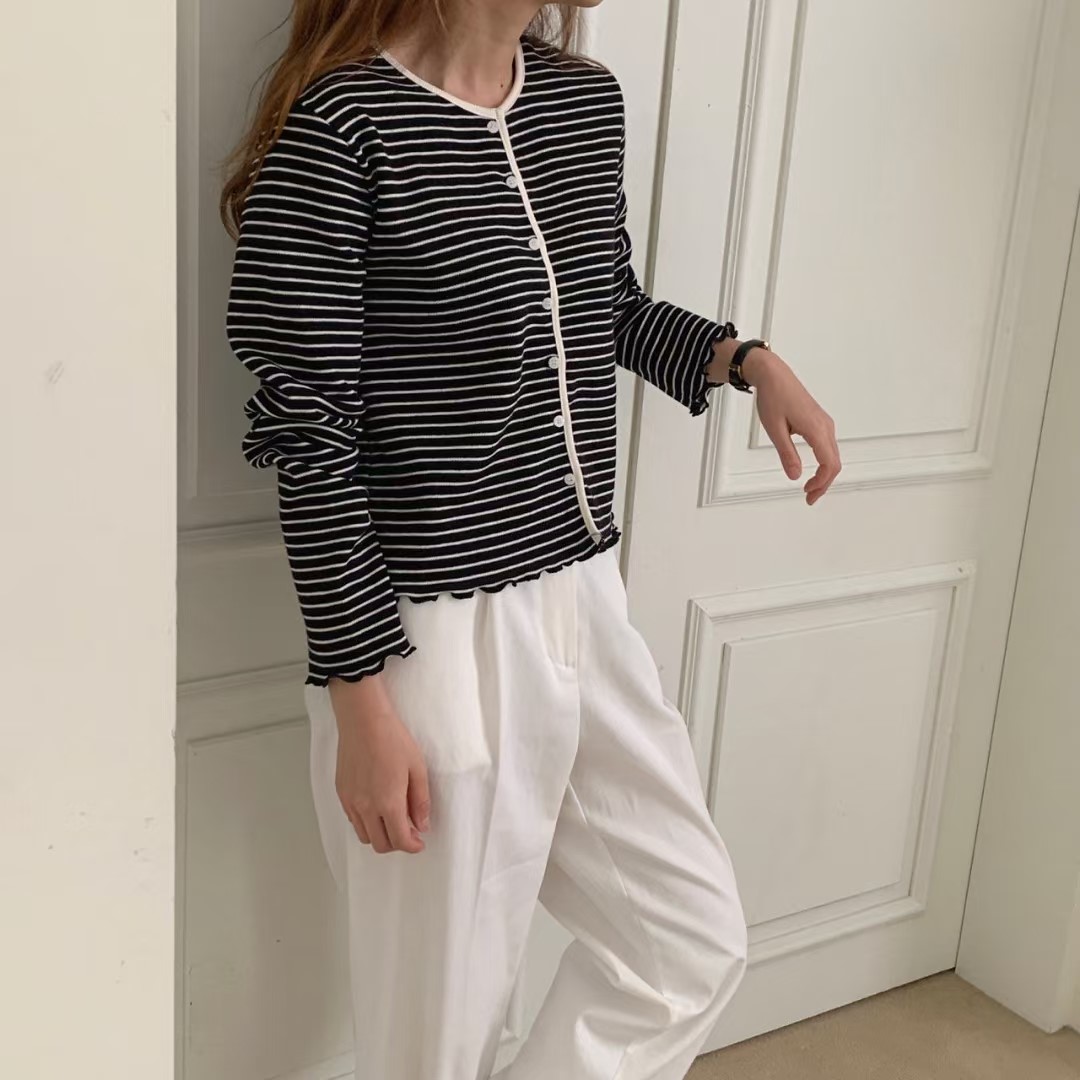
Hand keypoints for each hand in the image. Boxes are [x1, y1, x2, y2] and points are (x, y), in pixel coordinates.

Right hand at [328, 673, 430, 853]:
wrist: (364, 721)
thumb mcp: (417, 769)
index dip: (412, 846)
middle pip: (380, 844)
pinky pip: (352, 820)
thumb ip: (421, 801)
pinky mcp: (341, 793)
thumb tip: (422, 824)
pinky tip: (376, 807)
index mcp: (388, 803)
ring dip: (379, 835)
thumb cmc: (392, 739)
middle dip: (397, 843)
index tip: (419, 842)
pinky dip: (366, 822)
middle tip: (409, 831)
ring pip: (364, 835)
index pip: (400, 840)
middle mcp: (366, 807)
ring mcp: (351, 802)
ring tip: (392, 819)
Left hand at [743, 348, 840, 505]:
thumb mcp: (774, 430)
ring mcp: (825, 423)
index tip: (808, 494)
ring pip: (833, 455)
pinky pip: (828, 447)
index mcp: (816, 429)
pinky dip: (823, 463)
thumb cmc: (773, 397)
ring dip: (824, 474)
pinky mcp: (820, 422)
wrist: (774, 375)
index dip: (821, 482)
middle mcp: (826, 426)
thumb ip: (787, 454)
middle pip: (835, 462)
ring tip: (810, 488)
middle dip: (824, 483)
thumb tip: (795, 476)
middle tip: (809, 498)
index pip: (829, 463)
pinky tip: (812, 470)